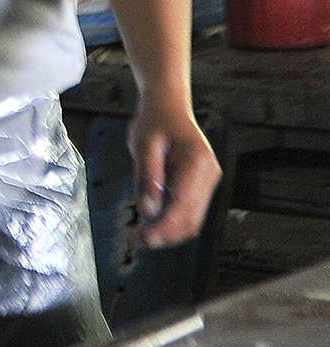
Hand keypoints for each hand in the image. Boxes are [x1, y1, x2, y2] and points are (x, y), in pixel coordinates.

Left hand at [127, 97, 220, 247]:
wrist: (168, 107)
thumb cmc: (156, 120)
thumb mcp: (144, 144)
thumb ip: (147, 177)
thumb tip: (148, 210)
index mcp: (198, 163)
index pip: (184, 206)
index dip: (165, 227)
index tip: (144, 237)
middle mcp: (209, 175)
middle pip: (192, 219)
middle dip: (165, 235)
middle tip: (136, 239)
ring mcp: (208, 182)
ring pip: (193, 220)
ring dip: (168, 232)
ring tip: (139, 234)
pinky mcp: (200, 186)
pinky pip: (189, 211)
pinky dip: (172, 222)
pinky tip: (151, 223)